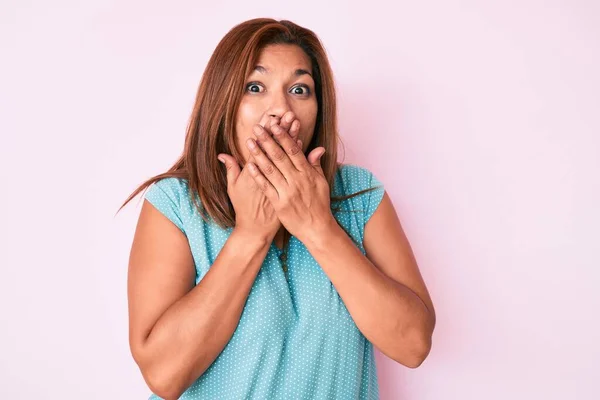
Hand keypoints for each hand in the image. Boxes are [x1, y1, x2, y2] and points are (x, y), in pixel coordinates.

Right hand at [217, 112, 301, 241]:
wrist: (256, 228)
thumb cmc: (244, 207)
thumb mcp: (233, 188)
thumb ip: (231, 169)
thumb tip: (222, 154)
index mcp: (251, 171)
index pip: (259, 146)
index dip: (265, 132)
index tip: (270, 117)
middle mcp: (266, 173)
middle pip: (275, 146)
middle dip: (281, 129)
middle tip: (288, 113)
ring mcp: (277, 180)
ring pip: (285, 154)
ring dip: (290, 138)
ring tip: (296, 122)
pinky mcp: (285, 185)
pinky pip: (291, 168)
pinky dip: (295, 157)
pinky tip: (300, 144)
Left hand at [245, 111, 334, 242]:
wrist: (317, 228)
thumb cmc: (319, 204)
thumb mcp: (321, 183)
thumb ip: (315, 165)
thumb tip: (318, 148)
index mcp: (307, 174)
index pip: (293, 150)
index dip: (283, 136)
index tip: (275, 124)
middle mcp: (297, 181)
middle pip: (280, 157)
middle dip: (268, 140)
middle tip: (258, 128)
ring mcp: (288, 193)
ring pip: (271, 170)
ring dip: (259, 154)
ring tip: (250, 142)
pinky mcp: (279, 204)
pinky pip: (266, 187)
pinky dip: (258, 175)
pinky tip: (249, 165)